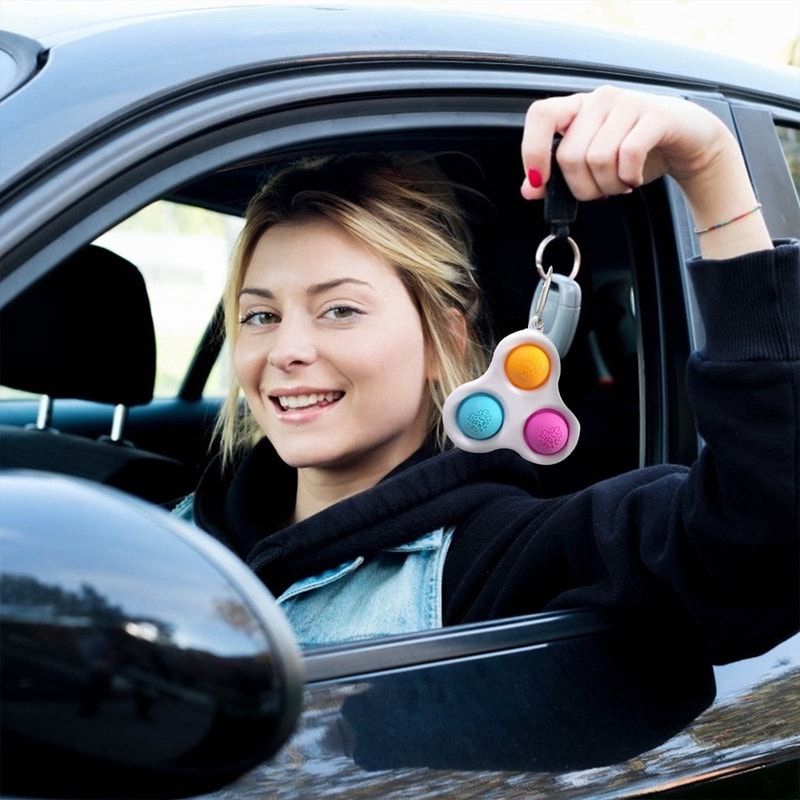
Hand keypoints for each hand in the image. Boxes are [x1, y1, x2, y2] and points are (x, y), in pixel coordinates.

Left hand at [520, 86, 771, 257]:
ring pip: (598, 159)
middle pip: (570, 155)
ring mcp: (628, 103)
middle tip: (599, 191)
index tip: (540, 181)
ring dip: (609, 186)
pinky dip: (629, 177)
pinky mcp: (655, 115)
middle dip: (582, 187)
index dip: (533, 151)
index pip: (541, 116)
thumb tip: (529, 189)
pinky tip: (634, 178)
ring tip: (621, 184)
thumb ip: (559, 175)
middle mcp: (599, 100)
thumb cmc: (638, 149)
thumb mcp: (592, 164)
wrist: (689, 140)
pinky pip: (628, 155)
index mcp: (578, 108)